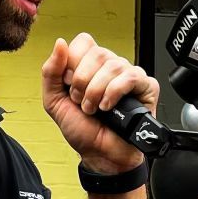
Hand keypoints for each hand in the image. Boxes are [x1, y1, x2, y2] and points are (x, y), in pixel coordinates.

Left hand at [42, 33, 158, 174]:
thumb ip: (50, 72)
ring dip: (97, 91)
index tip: (70, 86)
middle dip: (83, 81)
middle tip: (82, 102)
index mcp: (90, 66)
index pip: (84, 42)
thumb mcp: (54, 102)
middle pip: (98, 52)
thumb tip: (60, 43)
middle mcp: (110, 68)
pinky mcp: (146, 88)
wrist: (100, 156)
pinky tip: (109, 107)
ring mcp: (129, 76)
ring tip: (95, 109)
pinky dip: (115, 92)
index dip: (73, 63)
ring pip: (113, 64)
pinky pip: (132, 76)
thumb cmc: (83, 131)